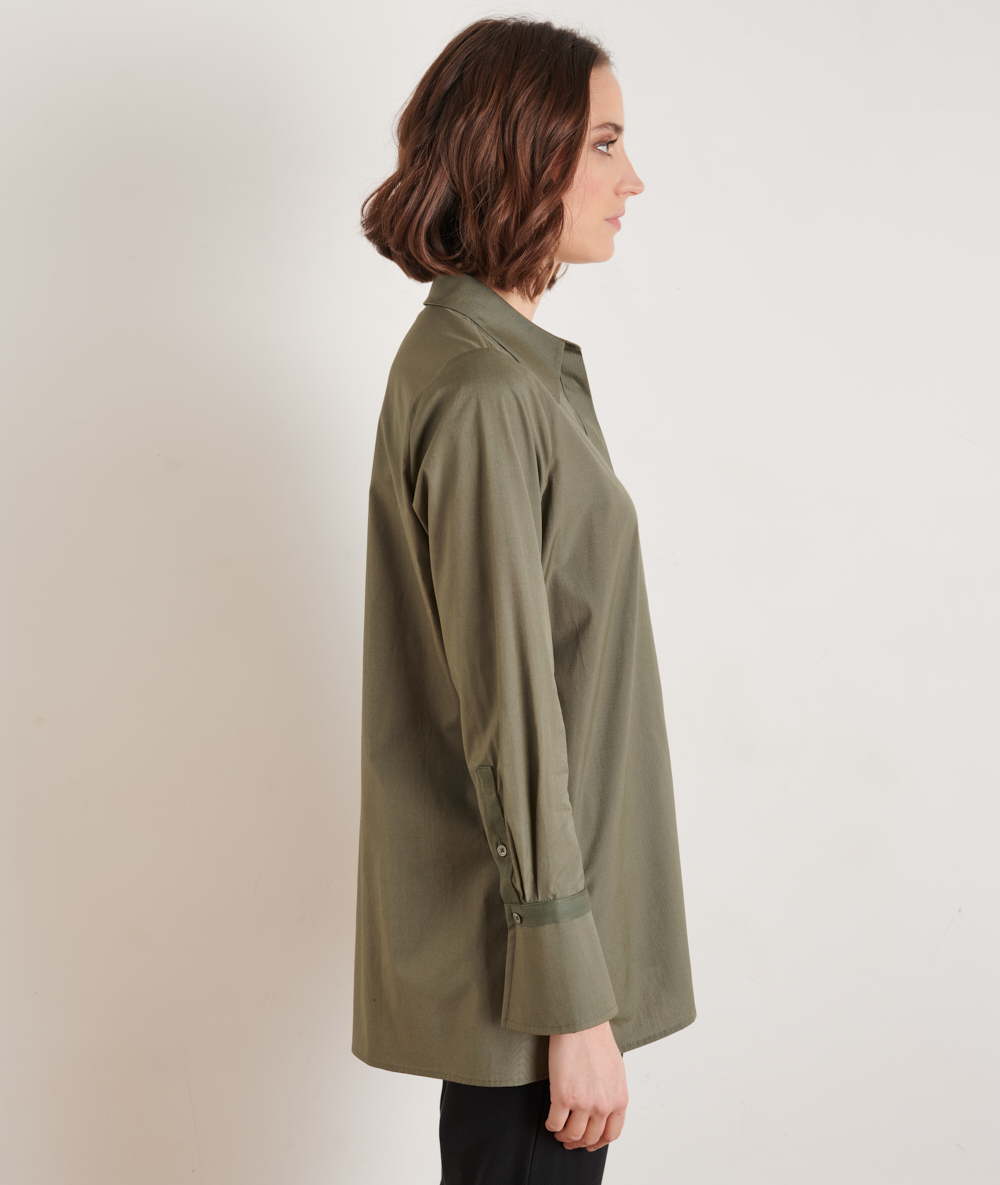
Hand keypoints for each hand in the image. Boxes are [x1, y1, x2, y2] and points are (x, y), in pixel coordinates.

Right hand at [545, 1020, 627, 1151]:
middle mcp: (604, 1105)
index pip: (611, 1134)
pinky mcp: (563, 1097)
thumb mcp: (615, 1071)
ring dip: (563, 1135)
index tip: (589, 1143)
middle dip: (578, 1142)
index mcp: (619, 1099)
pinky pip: (555, 1122)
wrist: (582, 1023)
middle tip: (569, 1140)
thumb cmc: (596, 1039)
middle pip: (590, 1137)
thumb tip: (604, 1108)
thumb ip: (612, 1092)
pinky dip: (551, 1125)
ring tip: (558, 1130)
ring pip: (572, 1134)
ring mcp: (584, 1103)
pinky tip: (549, 1121)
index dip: (598, 1142)